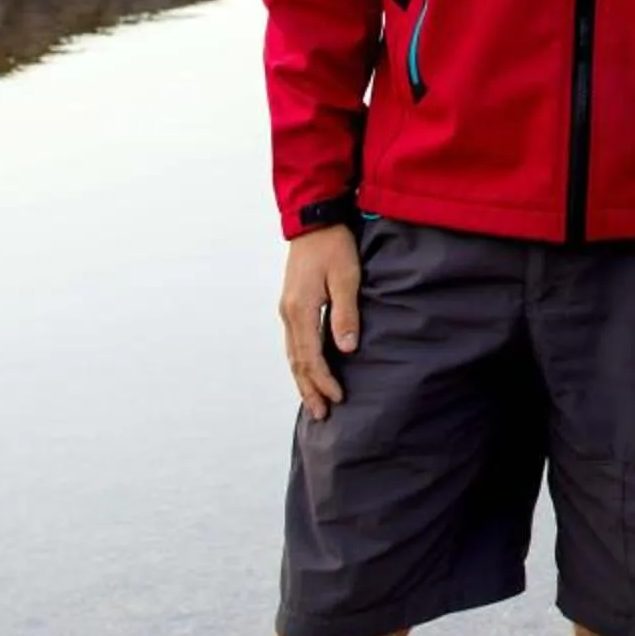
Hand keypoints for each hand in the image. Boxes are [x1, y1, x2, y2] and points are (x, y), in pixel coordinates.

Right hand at [279, 224, 361, 418]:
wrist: (314, 221)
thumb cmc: (335, 246)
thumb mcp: (347, 276)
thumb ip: (346, 313)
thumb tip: (346, 349)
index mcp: (301, 309)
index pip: (311, 356)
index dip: (324, 380)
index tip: (339, 397)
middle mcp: (288, 314)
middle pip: (297, 362)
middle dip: (309, 389)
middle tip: (323, 414)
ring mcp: (287, 310)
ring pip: (292, 355)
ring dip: (303, 379)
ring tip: (314, 402)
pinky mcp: (291, 305)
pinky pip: (294, 342)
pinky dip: (300, 362)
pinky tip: (308, 371)